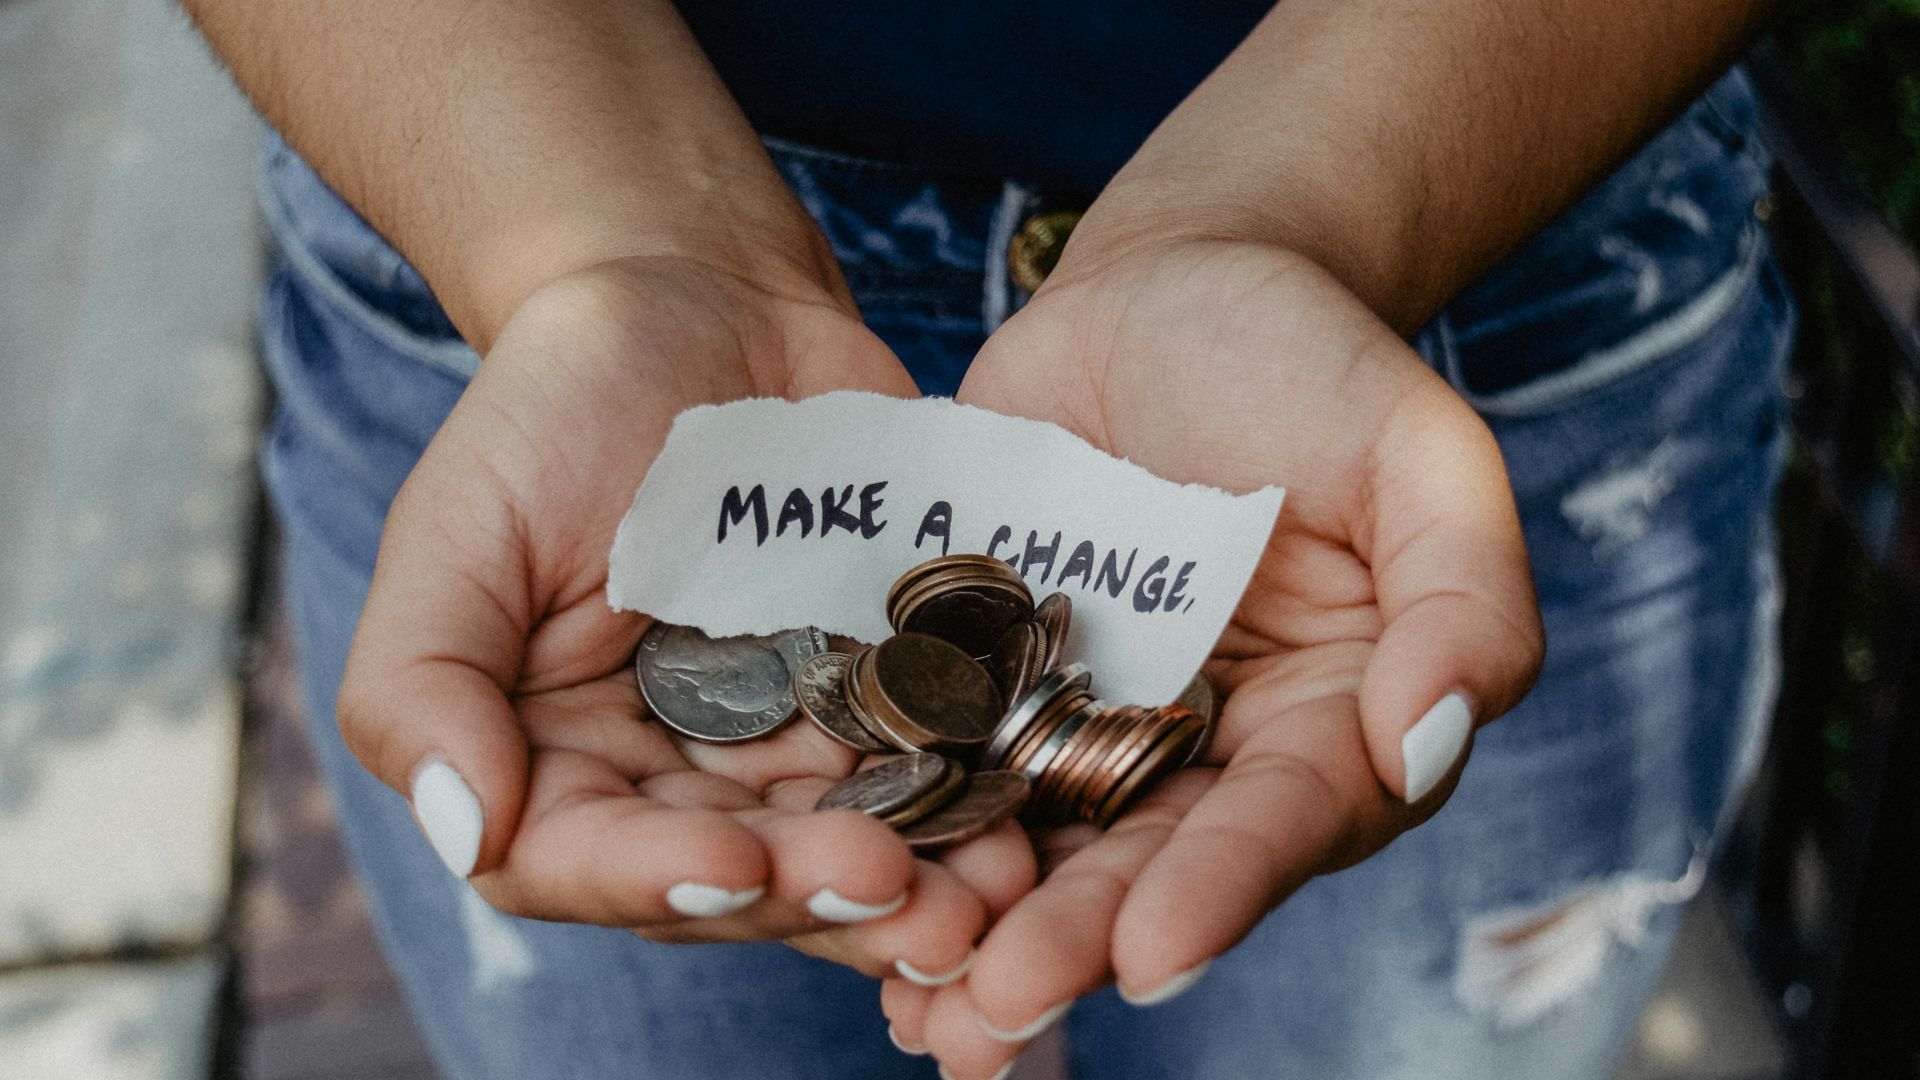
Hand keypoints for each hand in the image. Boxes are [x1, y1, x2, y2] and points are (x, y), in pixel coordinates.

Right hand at [337, 255, 1035, 978]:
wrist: (702, 302)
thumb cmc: (557, 406)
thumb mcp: (458, 526)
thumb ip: (422, 681)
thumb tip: (467, 829)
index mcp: (554, 761)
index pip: (585, 862)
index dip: (659, 882)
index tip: (740, 866)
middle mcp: (673, 778)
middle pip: (739, 878)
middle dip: (820, 897)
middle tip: (905, 896)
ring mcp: (789, 743)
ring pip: (849, 845)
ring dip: (922, 883)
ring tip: (992, 893)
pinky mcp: (886, 694)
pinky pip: (934, 765)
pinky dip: (978, 798)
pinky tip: (1030, 817)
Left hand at [884, 240, 1543, 1074]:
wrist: (1173, 284)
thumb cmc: (1315, 360)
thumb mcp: (1420, 453)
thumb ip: (1463, 599)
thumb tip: (1426, 746)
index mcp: (1325, 723)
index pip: (1283, 821)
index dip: (1222, 888)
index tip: (1152, 952)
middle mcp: (1205, 750)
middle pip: (1144, 862)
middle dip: (1074, 940)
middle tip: (996, 1005)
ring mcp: (1086, 718)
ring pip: (1035, 842)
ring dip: (976, 926)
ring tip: (917, 1005)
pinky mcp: (985, 675)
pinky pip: (941, 758)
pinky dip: (900, 824)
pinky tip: (837, 887)